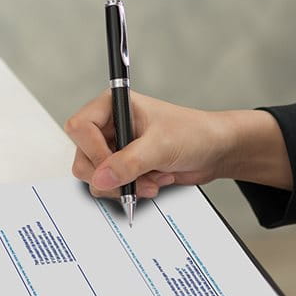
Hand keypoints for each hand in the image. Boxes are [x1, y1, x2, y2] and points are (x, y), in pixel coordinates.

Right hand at [62, 92, 224, 198]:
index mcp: (114, 105)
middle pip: (83, 157)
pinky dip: (132, 190)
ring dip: (123, 185)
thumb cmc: (194, 133)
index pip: (80, 128)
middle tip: (132, 179)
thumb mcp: (160, 146)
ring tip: (150, 180)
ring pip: (96, 176)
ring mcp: (116, 148)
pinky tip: (154, 181)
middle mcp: (110, 126)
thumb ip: (128, 162)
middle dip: (110, 175)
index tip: (114, 165)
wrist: (215, 151)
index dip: (93, 150)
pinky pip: (112, 186)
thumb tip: (100, 178)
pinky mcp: (124, 168)